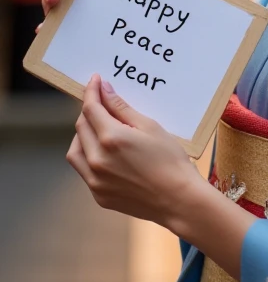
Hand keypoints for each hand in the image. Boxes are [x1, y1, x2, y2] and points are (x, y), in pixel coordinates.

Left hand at [66, 74, 202, 223]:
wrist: (179, 200)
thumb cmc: (170, 160)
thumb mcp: (150, 127)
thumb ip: (122, 108)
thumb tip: (104, 90)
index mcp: (111, 138)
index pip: (91, 108)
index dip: (91, 92)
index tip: (95, 81)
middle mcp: (97, 160)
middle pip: (81, 127)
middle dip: (88, 111)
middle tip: (101, 103)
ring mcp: (96, 181)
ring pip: (75, 151)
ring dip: (83, 136)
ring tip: (99, 130)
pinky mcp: (99, 195)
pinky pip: (84, 171)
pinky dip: (89, 157)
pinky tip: (105, 154)